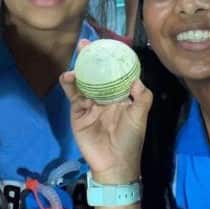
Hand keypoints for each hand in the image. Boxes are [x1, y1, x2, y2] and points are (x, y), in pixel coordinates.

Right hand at [62, 41, 153, 183]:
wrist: (115, 164)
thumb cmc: (130, 140)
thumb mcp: (140, 117)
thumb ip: (142, 98)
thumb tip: (136, 79)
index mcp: (120, 96)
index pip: (113, 74)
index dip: (110, 60)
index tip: (105, 45)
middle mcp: (103, 97)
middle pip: (95, 74)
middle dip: (90, 59)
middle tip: (85, 43)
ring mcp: (89, 104)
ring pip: (83, 82)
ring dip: (79, 69)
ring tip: (77, 57)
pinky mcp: (78, 113)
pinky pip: (73, 97)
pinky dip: (69, 85)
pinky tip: (68, 77)